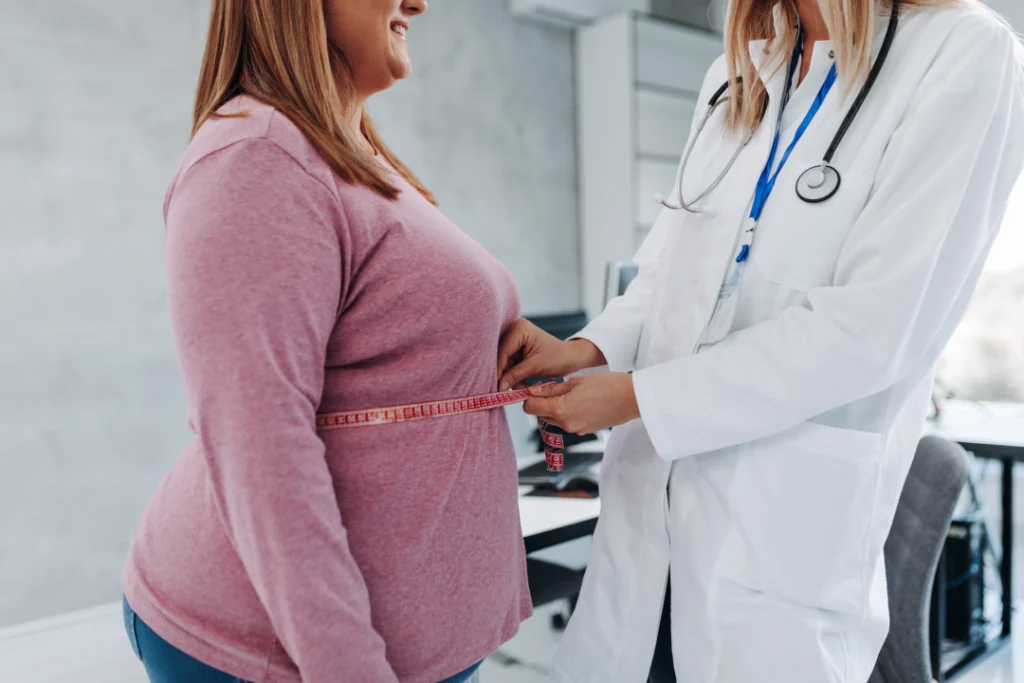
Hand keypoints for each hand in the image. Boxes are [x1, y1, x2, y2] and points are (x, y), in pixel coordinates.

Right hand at [497, 319, 605, 390]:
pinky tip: (522, 384)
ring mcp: (515, 340)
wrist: (571, 358)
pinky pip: (510, 365)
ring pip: (505, 363)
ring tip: (520, 389)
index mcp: (520, 328)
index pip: (503, 351)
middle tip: (504, 391)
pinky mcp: (517, 350)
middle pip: (502, 357)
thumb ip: (515, 375)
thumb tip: (498, 387)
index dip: (499, 369)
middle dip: (505, 375)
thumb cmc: (558, 357)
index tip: (496, 386)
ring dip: (511, 378)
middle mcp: (515, 331)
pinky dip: (514, 376)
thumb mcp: (535, 367)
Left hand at [522, 373, 639, 434]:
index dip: (528, 397)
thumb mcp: (575, 381)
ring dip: (556, 408)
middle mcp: (565, 423)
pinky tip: (582, 402)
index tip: (534, 388)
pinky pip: (568, 422)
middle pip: (541, 414)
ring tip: (571, 393)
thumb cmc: (607, 385)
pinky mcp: (585, 430)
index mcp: (560, 409)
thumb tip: (533, 390)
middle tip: (554, 387)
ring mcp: (575, 429)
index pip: (529, 407)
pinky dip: (569, 413)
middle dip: (543, 402)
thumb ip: (552, 389)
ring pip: (554, 419)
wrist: (632, 398)